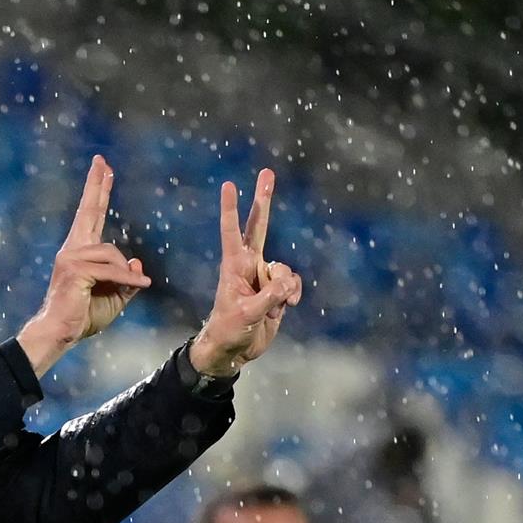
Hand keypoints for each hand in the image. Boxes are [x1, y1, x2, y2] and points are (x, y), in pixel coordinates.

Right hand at [17, 155, 151, 375]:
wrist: (60, 332)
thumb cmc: (82, 316)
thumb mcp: (115, 295)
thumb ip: (126, 277)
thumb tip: (136, 261)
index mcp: (80, 251)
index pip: (91, 215)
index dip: (98, 191)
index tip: (103, 169)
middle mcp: (72, 248)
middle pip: (89, 210)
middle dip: (97, 184)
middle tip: (101, 160)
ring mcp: (70, 256)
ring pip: (112, 253)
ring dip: (124, 274)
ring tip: (132, 287)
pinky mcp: (74, 268)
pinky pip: (111, 270)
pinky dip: (127, 280)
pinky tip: (141, 285)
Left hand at [189, 169, 302, 376]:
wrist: (234, 350)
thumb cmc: (229, 330)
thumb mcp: (246, 314)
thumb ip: (270, 296)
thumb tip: (288, 284)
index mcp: (233, 266)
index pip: (231, 231)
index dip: (231, 209)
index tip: (229, 184)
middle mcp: (249, 265)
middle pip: (259, 227)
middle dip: (263, 200)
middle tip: (267, 172)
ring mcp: (264, 276)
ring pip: (285, 269)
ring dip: (284, 289)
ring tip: (271, 308)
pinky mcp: (277, 290)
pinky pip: (293, 284)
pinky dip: (292, 296)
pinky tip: (284, 309)